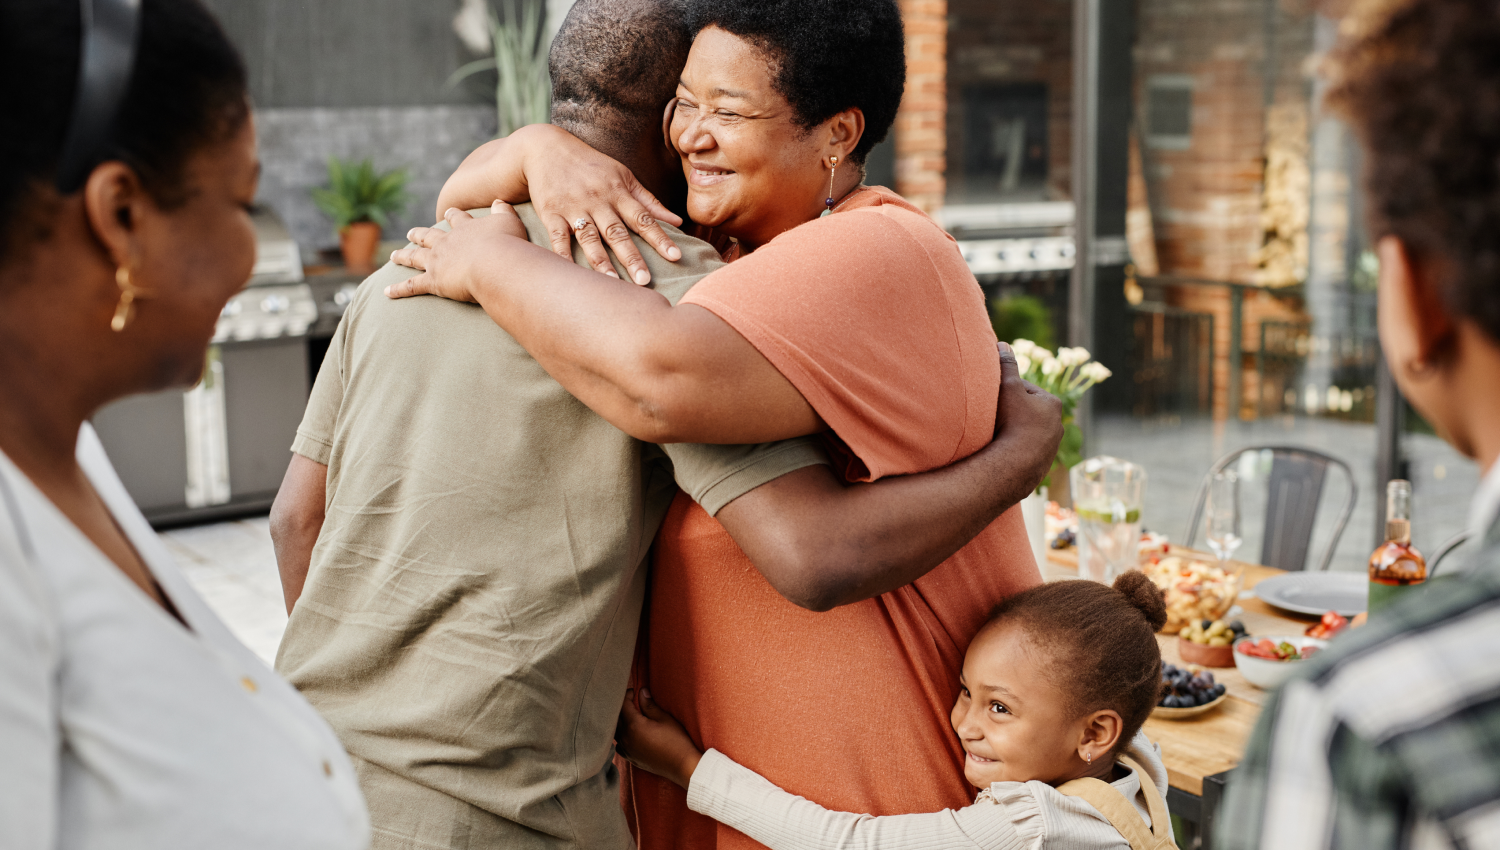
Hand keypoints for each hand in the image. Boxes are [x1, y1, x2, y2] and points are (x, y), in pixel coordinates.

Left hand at [386, 202, 527, 301]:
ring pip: (415, 257)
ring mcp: (437, 262)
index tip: (448, 212)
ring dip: (403, 256)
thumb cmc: (506, 244)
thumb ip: (503, 211)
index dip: (452, 215)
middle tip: (411, 233)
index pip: (457, 219)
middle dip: (419, 234)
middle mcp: (446, 243)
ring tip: (394, 255)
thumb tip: (500, 201)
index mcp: (465, 229)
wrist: (495, 264)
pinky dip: (398, 290)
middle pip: (428, 236)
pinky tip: (386, 292)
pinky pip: (412, 286)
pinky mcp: (433, 281)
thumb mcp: (509, 222)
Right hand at [519, 125, 683, 284]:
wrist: (546, 149)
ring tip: (613, 283)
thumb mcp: (623, 176)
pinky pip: (558, 238)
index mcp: (618, 192)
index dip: (660, 238)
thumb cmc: (591, 166)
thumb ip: (649, 201)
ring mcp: (573, 208)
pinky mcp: (551, 214)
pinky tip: (572, 273)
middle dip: (632, 257)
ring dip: (601, 262)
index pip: (644, 218)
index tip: (676, 256)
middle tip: (645, 281)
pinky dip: (564, 256)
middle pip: (617, 233)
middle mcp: (598, 201)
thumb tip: (678, 222)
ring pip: (590, 239)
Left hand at [615, 689, 701, 789]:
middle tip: (632, 700)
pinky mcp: (631, 758)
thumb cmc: (676, 740)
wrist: (682, 766)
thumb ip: (649, 705)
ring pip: (615, 732)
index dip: (627, 695)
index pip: (623, 705)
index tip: (634, 691)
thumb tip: (642, 692)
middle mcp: (626, 738)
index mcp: (633, 726)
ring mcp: (627, 750)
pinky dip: (621, 737)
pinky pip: (619, 745)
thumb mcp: (664, 719)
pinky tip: (629, 734)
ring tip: (630, 715)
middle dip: (622, 707)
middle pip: (616, 718)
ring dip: (620, 722)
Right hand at [993, 341, 1063, 490]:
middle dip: (1013, 413)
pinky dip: (1015, 451)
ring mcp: (1051, 448)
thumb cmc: (1012, 422)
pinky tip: (1001, 452)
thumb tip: (1003, 344)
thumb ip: (1006, 366)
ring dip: (1014, 433)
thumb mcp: (1007, 388)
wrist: (1015, 465)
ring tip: (995, 435)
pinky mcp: (1042, 466)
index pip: (1026, 390)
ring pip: (1028, 434)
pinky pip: (1026, 453)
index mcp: (1052, 404)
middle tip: (992, 417)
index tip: (993, 398)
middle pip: (1029, 413)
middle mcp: (1058, 425)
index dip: (1007, 391)